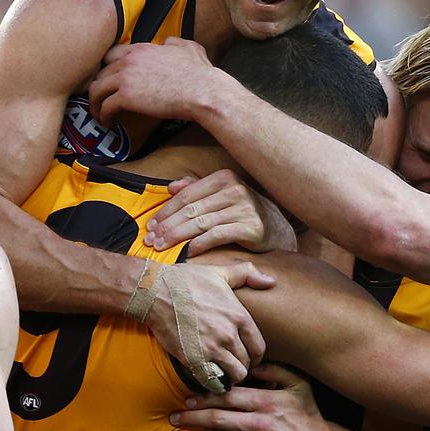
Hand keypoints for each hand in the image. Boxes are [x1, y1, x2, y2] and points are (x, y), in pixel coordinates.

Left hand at [88, 37, 220, 124]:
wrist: (203, 91)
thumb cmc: (200, 73)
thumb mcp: (189, 47)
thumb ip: (174, 42)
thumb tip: (168, 42)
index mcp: (142, 48)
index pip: (112, 54)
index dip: (108, 69)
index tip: (109, 81)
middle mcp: (130, 60)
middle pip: (101, 72)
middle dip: (99, 86)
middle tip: (101, 99)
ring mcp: (126, 77)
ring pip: (96, 89)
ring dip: (95, 103)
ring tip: (100, 114)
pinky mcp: (126, 96)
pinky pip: (105, 106)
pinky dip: (103, 116)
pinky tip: (108, 123)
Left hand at [144, 169, 297, 254]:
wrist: (278, 229)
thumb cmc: (244, 212)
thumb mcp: (223, 195)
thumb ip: (197, 189)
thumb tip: (171, 187)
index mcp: (224, 178)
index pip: (186, 195)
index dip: (166, 211)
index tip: (151, 226)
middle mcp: (234, 190)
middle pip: (191, 210)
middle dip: (167, 226)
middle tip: (151, 240)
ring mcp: (244, 208)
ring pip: (201, 223)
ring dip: (177, 237)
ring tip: (162, 247)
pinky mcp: (251, 227)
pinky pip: (218, 236)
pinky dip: (200, 244)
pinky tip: (187, 252)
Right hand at [147, 261, 272, 386]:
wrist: (155, 291)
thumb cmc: (187, 280)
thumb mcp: (221, 272)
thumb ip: (248, 275)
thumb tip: (271, 281)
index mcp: (239, 316)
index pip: (259, 347)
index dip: (255, 355)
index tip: (248, 357)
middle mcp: (229, 334)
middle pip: (248, 364)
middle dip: (242, 366)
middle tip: (233, 366)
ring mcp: (211, 348)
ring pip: (234, 375)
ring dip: (230, 377)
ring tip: (222, 373)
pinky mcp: (193, 359)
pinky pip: (213, 381)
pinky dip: (213, 383)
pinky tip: (208, 377)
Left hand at [164, 363, 328, 430]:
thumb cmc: (305, 413)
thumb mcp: (297, 383)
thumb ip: (274, 369)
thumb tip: (251, 362)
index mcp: (266, 401)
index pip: (228, 398)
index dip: (204, 398)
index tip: (186, 399)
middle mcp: (258, 423)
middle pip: (216, 420)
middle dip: (190, 419)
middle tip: (171, 417)